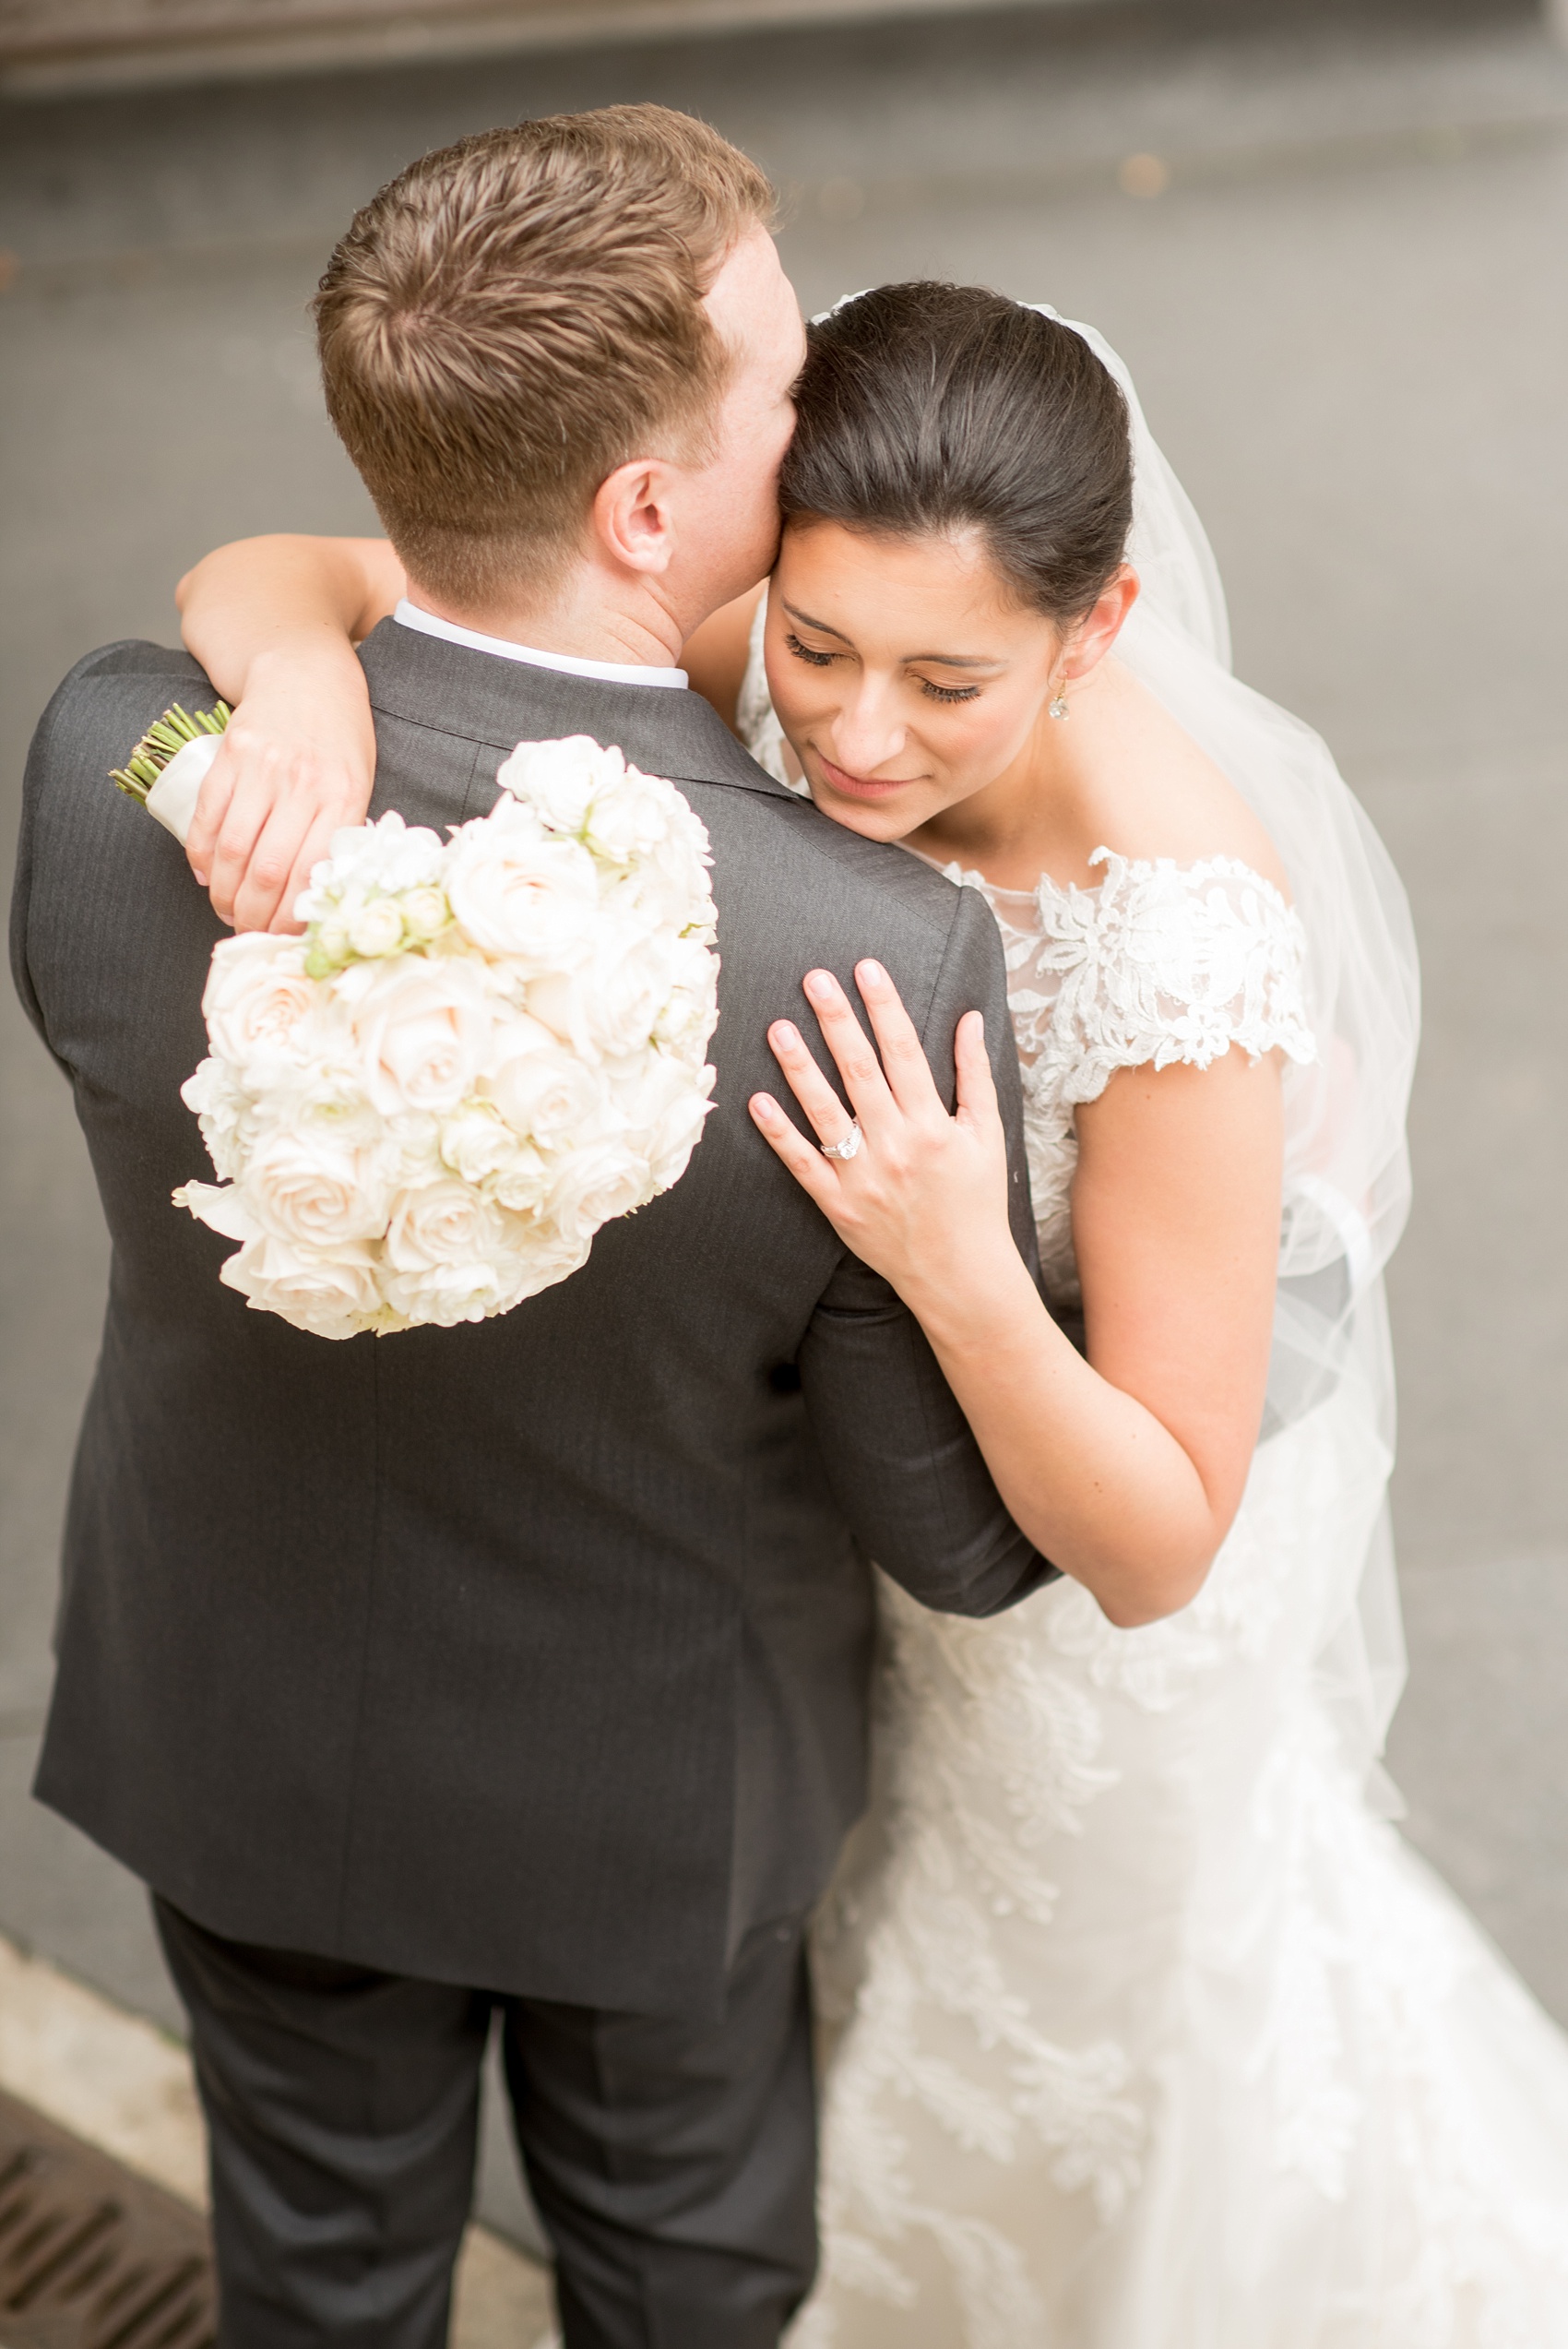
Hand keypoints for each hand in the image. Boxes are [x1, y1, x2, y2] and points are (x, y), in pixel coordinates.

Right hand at [184, 641, 375, 932]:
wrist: (306, 672)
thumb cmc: (339, 740)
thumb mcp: (357, 785)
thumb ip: (337, 835)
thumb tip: (308, 899)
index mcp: (343, 798)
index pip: (309, 874)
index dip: (288, 916)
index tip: (280, 936)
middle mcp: (303, 783)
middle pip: (266, 869)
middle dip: (252, 913)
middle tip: (247, 930)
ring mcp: (264, 767)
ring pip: (233, 849)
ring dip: (224, 891)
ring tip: (226, 910)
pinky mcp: (231, 753)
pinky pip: (209, 816)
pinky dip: (202, 854)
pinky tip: (206, 875)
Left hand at [749, 958, 1018, 1309]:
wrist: (960, 1274)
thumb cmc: (976, 1200)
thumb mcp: (987, 1135)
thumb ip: (975, 1074)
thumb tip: (968, 1017)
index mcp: (932, 1124)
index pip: (904, 1052)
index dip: (884, 1006)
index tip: (866, 968)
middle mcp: (896, 1146)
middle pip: (860, 1071)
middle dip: (837, 1020)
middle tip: (813, 979)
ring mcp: (862, 1177)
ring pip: (824, 1112)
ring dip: (799, 1068)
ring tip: (777, 1028)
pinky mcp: (837, 1206)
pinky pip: (802, 1164)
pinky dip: (779, 1134)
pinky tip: (756, 1101)